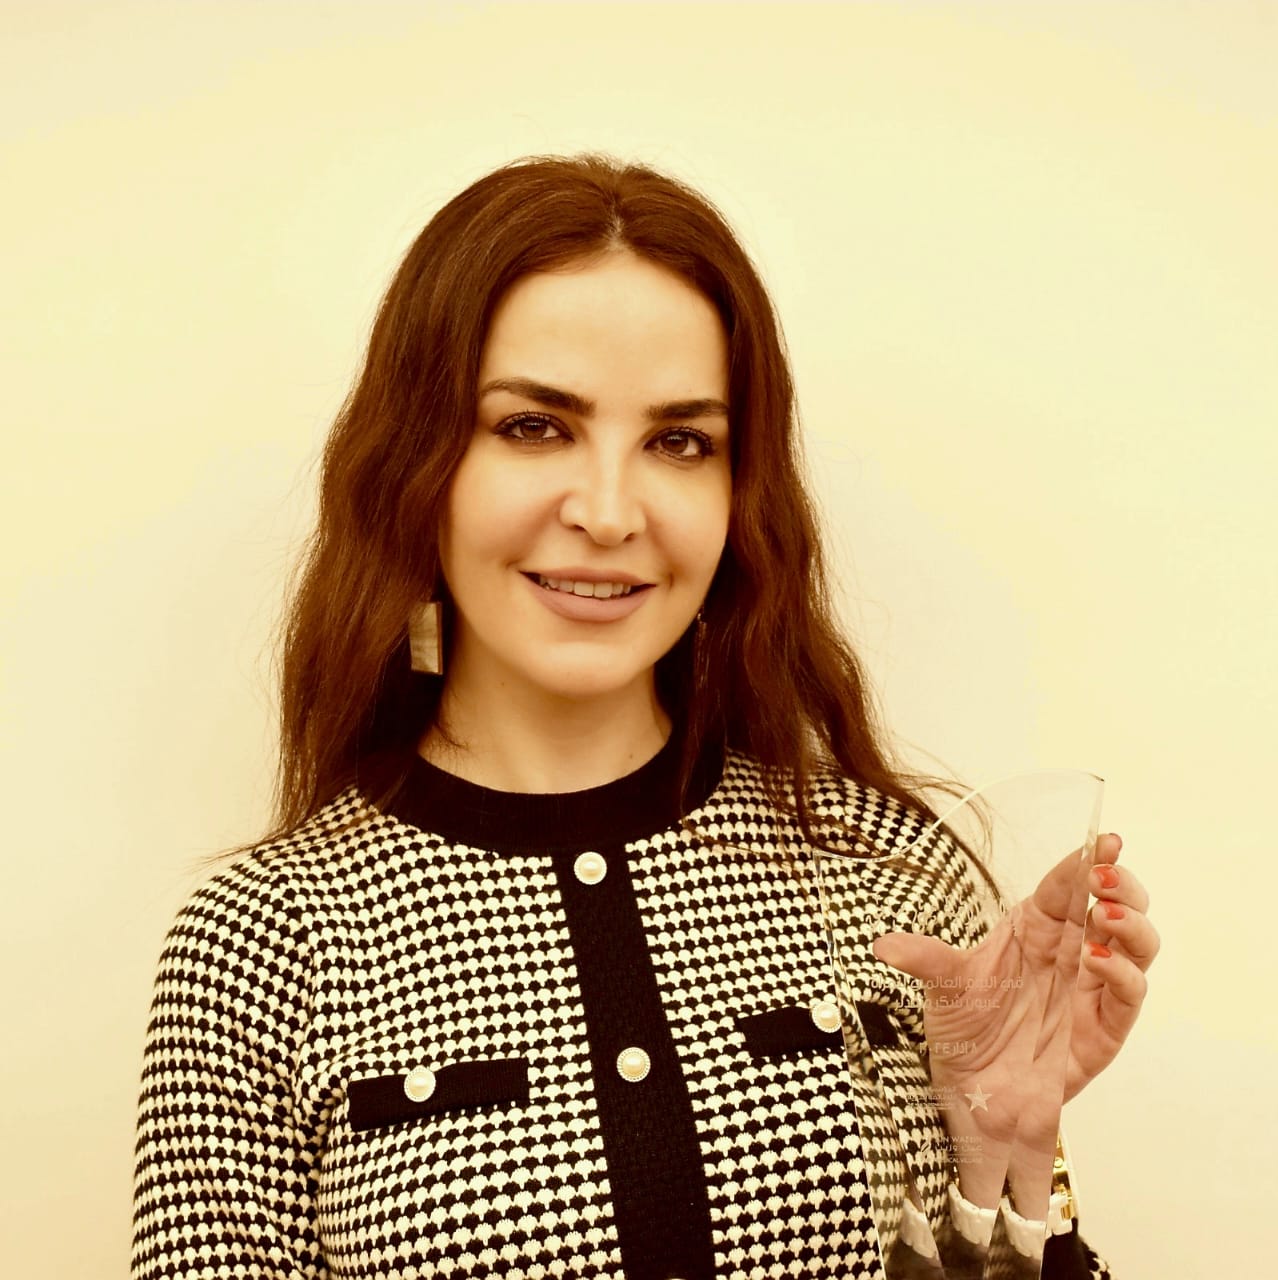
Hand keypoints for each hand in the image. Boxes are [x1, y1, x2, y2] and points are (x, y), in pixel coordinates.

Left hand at [872, 833, 1157, 1203]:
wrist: (974, 1092)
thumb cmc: (965, 1026)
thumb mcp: (942, 984)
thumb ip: (924, 958)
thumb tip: (882, 945)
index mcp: (1037, 926)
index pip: (1068, 883)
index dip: (1089, 859)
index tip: (1103, 841)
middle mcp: (1070, 950)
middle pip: (1117, 903)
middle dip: (1121, 884)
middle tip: (1103, 878)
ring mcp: (1093, 987)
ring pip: (1136, 943)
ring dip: (1130, 922)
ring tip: (1103, 913)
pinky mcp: (1106, 1026)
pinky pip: (1129, 992)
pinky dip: (1121, 971)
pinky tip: (1095, 960)